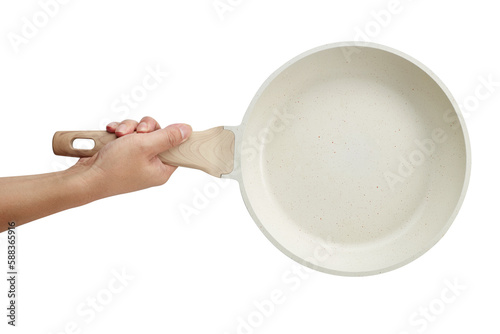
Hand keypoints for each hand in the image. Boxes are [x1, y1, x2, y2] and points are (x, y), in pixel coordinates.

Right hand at [72, 116, 191, 199]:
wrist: (85, 177)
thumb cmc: (114, 168)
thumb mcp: (145, 146)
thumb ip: (168, 136)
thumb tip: (187, 130)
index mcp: (162, 169)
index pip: (176, 148)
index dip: (169, 135)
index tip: (157, 131)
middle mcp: (150, 165)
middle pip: (157, 135)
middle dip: (143, 128)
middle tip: (137, 133)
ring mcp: (135, 159)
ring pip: (140, 132)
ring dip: (128, 128)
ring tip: (118, 134)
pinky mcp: (121, 153)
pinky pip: (126, 135)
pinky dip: (118, 132)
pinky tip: (111, 133)